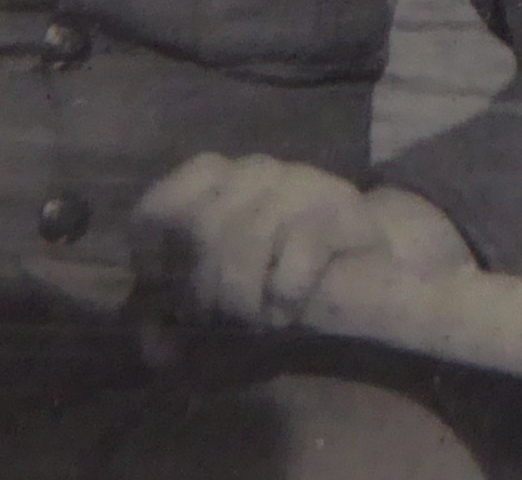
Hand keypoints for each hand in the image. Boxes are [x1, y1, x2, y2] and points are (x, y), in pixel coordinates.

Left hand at [129, 152, 474, 330]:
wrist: (369, 270)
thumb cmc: (279, 277)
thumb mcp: (220, 297)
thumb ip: (182, 319)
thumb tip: (154, 351)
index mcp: (216, 179)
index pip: (160, 206)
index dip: (152, 257)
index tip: (166, 294)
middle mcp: (254, 171)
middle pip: (202, 226)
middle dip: (202, 290)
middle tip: (216, 322)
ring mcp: (300, 183)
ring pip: (248, 236)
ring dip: (243, 297)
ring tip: (254, 323)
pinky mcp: (342, 209)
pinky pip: (297, 250)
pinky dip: (284, 295)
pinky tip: (286, 313)